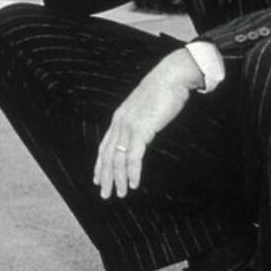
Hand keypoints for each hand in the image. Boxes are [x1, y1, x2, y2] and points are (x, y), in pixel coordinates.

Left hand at [93, 48, 203, 198]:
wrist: (172, 76)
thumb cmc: (164, 90)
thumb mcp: (147, 107)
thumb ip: (141, 120)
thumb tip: (144, 131)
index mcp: (120, 117)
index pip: (105, 145)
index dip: (100, 164)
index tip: (98, 178)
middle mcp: (120, 122)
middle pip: (107, 155)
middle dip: (105, 176)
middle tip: (105, 194)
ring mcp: (129, 125)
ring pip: (117, 158)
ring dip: (118, 178)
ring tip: (120, 193)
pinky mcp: (141, 128)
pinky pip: (133, 156)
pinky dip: (132, 172)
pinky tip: (134, 183)